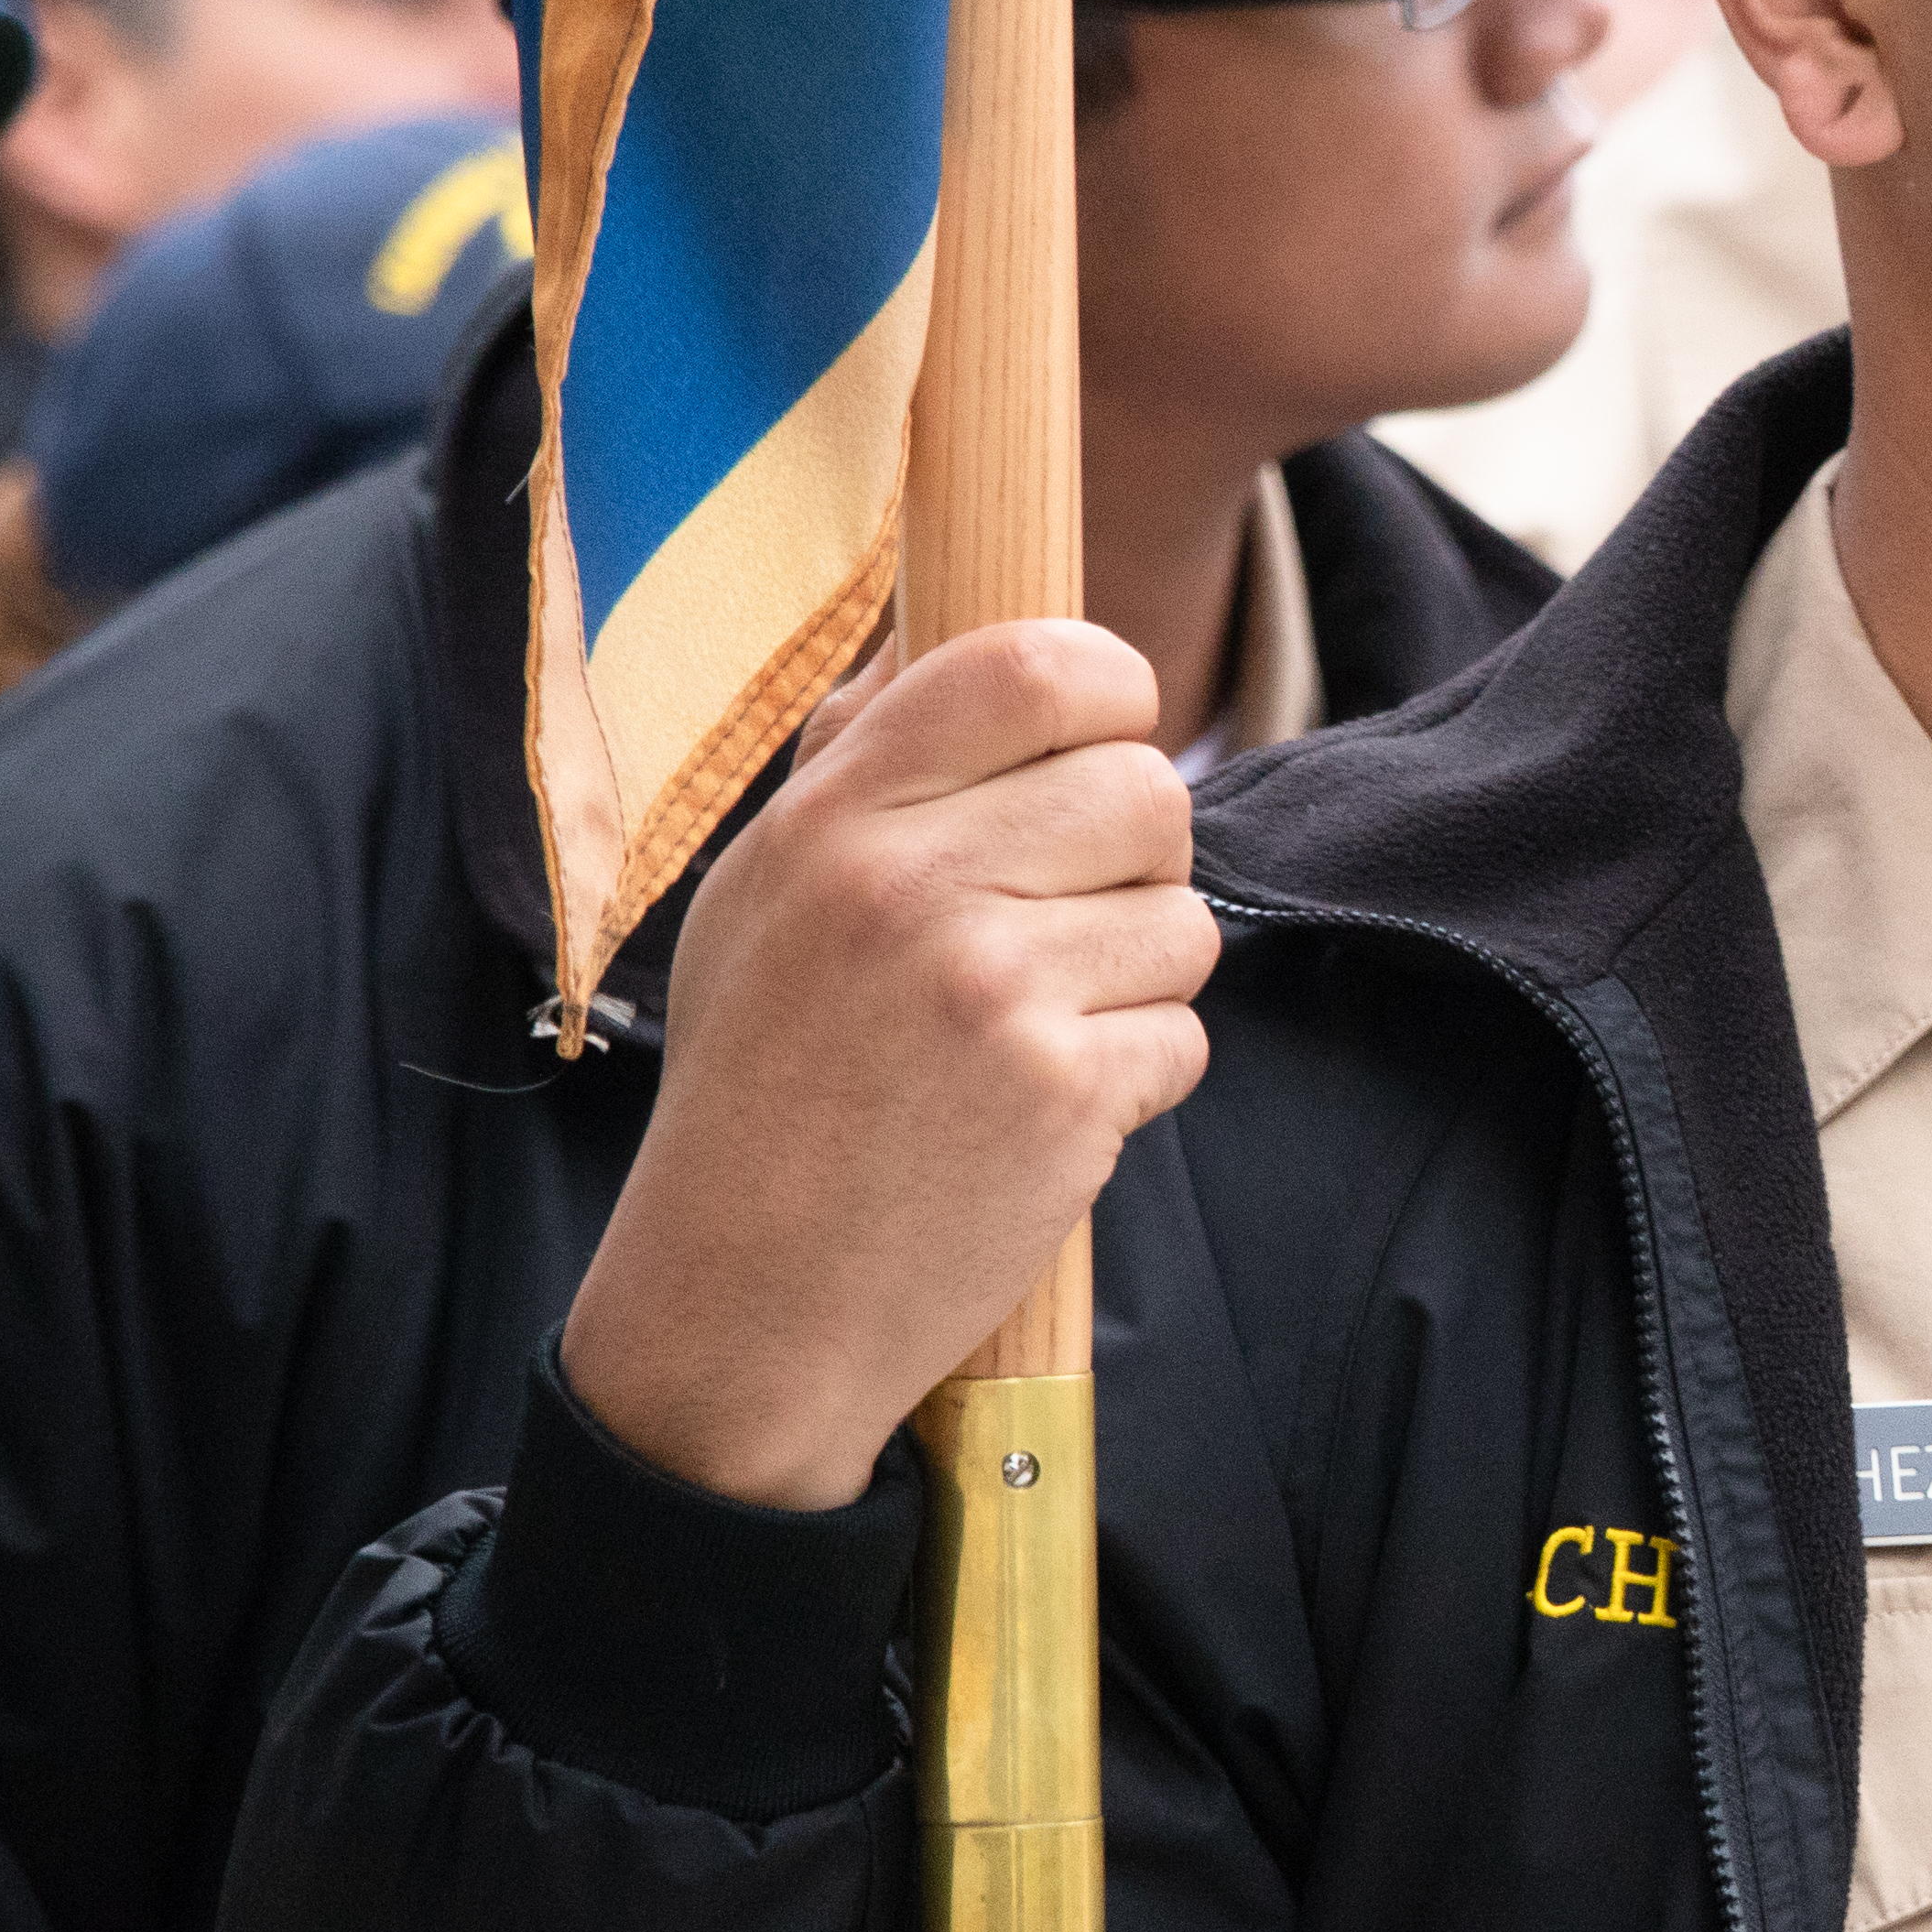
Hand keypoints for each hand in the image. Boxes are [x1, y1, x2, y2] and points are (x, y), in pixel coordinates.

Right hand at [557, 621, 1214, 1509]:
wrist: (747, 1302)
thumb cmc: (765, 1082)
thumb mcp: (762, 891)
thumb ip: (859, 757)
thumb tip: (947, 629)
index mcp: (835, 819)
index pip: (1037, 663)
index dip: (1108, 688)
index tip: (1096, 737)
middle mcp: (911, 888)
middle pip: (1147, 786)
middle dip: (1134, 855)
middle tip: (1058, 919)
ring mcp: (994, 992)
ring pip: (1185, 916)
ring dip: (1139, 973)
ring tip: (1035, 1023)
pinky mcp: (1065, 1095)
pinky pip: (1183, 1032)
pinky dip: (1135, 1074)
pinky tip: (1040, 1108)